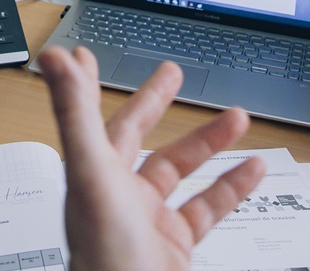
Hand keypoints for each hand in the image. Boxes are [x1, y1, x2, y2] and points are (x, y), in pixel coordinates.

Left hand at [38, 46, 265, 270]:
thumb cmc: (105, 256)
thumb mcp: (90, 173)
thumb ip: (75, 114)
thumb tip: (57, 61)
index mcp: (90, 173)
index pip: (85, 118)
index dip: (84, 85)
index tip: (85, 58)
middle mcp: (115, 194)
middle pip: (134, 137)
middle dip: (153, 104)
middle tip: (171, 75)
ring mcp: (146, 220)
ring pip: (179, 171)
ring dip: (208, 142)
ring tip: (237, 116)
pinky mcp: (175, 245)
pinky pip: (206, 209)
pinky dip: (230, 187)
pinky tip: (252, 168)